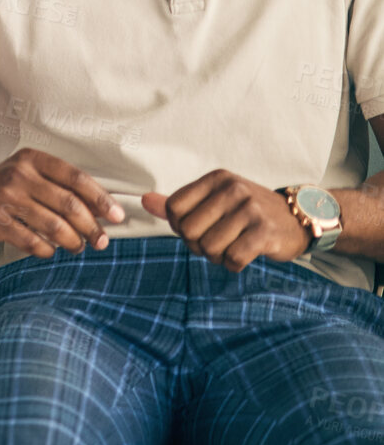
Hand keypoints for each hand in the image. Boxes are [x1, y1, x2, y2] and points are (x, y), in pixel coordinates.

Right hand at [0, 148, 124, 258]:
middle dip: (91, 226)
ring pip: (54, 226)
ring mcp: (5, 198)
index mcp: (32, 159)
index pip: (75, 178)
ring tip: (77, 247)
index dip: (100, 198)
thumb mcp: (29, 174)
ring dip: (73, 242)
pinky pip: (33, 242)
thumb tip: (102, 209)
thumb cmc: (4, 188)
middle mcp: (19, 175)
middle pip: (68, 204)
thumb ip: (60, 186)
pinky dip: (48, 251)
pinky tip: (50, 250)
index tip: (117, 215)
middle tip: (100, 240)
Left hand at [142, 171, 308, 271]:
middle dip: (196, 245)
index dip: (178, 226)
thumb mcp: (214, 199)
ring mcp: (250, 210)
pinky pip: (232, 258)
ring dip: (215, 257)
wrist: (299, 219)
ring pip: (209, 247)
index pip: (173, 208)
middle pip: (187, 230)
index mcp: (216, 179)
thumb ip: (179, 203)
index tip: (197, 229)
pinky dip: (232, 265)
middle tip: (213, 244)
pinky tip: (242, 257)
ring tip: (228, 249)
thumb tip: (144, 200)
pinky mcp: (265, 233)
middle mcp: (232, 189)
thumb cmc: (248, 211)